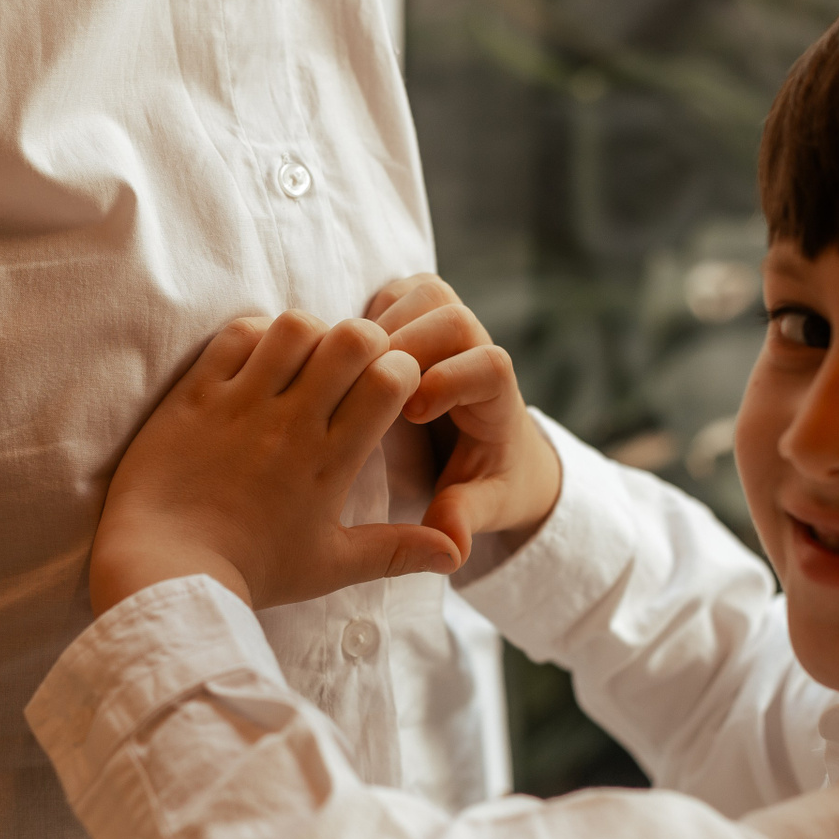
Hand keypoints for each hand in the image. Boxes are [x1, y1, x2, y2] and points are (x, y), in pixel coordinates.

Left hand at [90, 312, 461, 614]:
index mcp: (330, 461)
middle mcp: (290, 424)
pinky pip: (235, 335)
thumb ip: (396, 553)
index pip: (390, 380)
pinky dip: (255, 335)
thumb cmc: (250, 572)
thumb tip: (456, 556)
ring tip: (303, 359)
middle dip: (365, 340)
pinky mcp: (195, 395)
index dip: (401, 371)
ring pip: (295, 327)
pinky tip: (258, 360)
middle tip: (351, 363)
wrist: (163, 572)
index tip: (389, 387)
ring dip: (309, 333)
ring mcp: (240, 405)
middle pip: (351, 339)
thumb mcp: (330, 566)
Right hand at [369, 275, 560, 562]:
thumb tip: (450, 544)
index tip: (415, 412)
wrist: (491, 451)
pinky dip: (363, 317)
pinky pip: (390, 295)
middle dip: (406, 343)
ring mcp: (447, 323)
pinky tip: (338, 359)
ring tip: (348, 371)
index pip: (489, 365)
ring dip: (380, 325)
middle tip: (366, 381)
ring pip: (418, 295)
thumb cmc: (486, 481)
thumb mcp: (482, 506)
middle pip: (451, 315)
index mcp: (500, 396)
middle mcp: (478, 348)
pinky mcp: (414, 313)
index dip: (452, 379)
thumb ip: (465, 516)